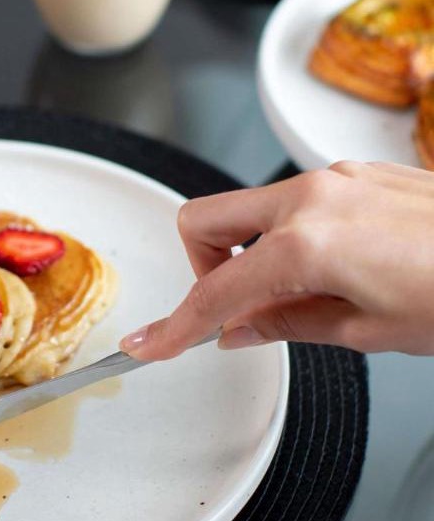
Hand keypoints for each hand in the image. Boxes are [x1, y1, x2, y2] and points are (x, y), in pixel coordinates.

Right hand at [120, 161, 433, 359]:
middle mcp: (313, 197)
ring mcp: (336, 179)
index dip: (176, 327)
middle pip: (204, 221)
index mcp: (307, 244)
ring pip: (248, 208)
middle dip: (200, 268)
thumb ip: (287, 324)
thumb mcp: (369, 331)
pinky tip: (329, 271)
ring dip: (248, 252)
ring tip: (297, 296)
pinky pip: (293, 202)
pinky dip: (287, 237)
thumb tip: (241, 330)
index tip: (150, 345)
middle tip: (231, 310)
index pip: (214, 292)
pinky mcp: (358, 176)